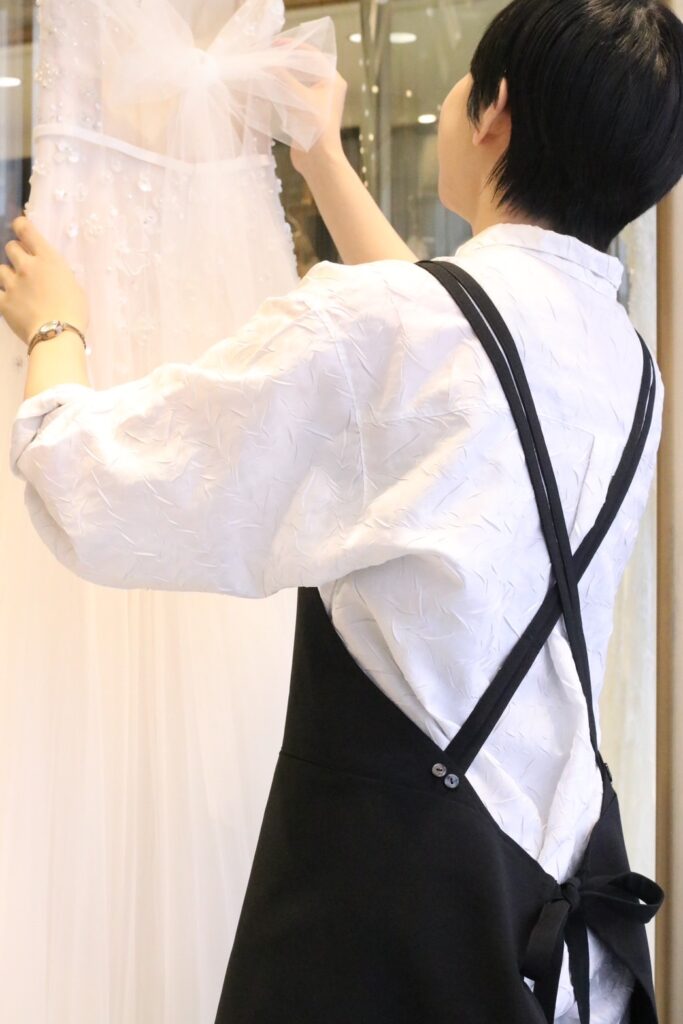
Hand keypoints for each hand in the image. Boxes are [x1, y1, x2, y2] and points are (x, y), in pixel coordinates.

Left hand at [0, 215, 88, 346]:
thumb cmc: (74, 312)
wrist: (57, 335)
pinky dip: (2, 295)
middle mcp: (27, 266)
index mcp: (48, 259)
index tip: (21, 229)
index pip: (26, 230)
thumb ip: (58, 274)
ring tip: (16, 287)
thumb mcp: (74, 286)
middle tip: (23, 266)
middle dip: (16, 253)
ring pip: (0, 269)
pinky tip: (10, 301)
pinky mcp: (3, 302)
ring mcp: (12, 284)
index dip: (21, 226)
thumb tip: (51, 275)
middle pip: (11, 247)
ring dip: (7, 275)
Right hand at [272, 38, 348, 176]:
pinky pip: (293, 96)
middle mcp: (327, 88)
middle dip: (286, 62)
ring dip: (282, 76)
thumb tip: (266, 65)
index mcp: (332, 80)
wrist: (319, 161)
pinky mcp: (307, 114)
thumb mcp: (298, 98)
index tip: (275, 45)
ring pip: (298, 82)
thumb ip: (282, 78)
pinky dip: (282, 91)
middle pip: (304, 67)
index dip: (294, 47)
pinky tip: (267, 88)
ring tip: (265, 70)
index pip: (313, 55)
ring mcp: (317, 102)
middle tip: (267, 56)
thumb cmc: (315, 128)